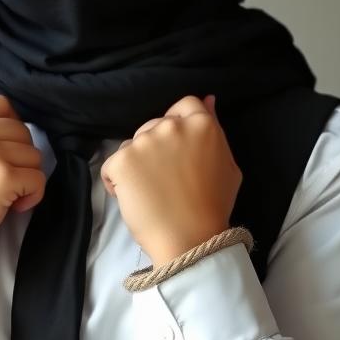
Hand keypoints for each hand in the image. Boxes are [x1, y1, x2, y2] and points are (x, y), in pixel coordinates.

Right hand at [0, 94, 45, 279]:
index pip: (2, 104)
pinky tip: (14, 206)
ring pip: (34, 154)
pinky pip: (39, 179)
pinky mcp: (4, 176)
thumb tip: (15, 126)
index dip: (10, 128)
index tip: (3, 151)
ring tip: (4, 194)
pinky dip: (33, 195)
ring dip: (26, 177)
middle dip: (19, 156)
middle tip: (1, 180)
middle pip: (22, 130)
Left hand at [100, 94, 242, 267]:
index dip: (179, 125)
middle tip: (166, 180)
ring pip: (132, 145)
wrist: (190, 240)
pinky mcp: (122, 160)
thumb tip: (209, 99)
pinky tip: (134, 198)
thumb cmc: (213, 207)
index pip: (184, 105)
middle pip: (155, 125)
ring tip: (151, 192)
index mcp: (201, 124)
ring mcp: (144, 141)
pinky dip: (117, 181)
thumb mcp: (228, 165)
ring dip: (137, 164)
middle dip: (156, 148)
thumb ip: (215, 131)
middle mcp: (171, 126)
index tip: (179, 150)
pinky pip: (112, 165)